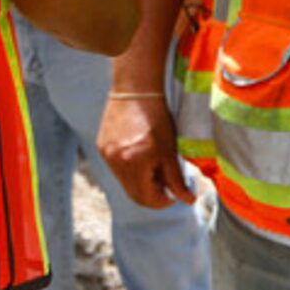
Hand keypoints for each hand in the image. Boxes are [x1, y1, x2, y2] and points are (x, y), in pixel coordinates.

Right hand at [97, 90, 189, 210]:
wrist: (135, 89)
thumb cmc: (156, 117)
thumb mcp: (170, 150)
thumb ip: (177, 179)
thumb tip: (188, 200)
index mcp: (134, 164)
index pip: (147, 199)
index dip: (163, 201)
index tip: (174, 194)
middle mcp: (116, 162)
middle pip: (134, 194)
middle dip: (152, 193)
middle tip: (166, 183)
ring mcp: (106, 154)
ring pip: (125, 182)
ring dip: (141, 182)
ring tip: (154, 166)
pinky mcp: (102, 146)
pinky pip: (117, 168)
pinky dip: (130, 169)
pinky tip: (141, 155)